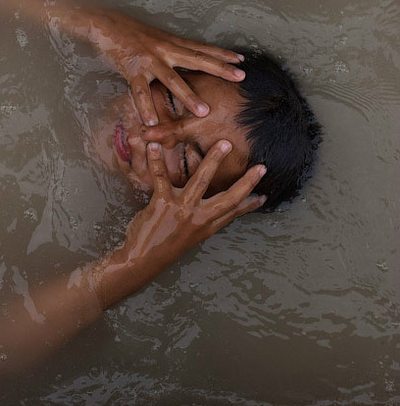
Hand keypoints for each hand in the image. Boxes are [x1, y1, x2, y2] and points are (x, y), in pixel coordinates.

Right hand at [73, 10, 245, 124]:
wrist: (104, 23)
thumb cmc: (126, 32)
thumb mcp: (153, 38)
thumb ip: (167, 48)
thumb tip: (180, 57)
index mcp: (170, 42)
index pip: (201, 48)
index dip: (221, 54)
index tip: (241, 60)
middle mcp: (164, 49)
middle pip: (197, 60)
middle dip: (219, 69)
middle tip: (240, 77)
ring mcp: (149, 60)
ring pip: (173, 80)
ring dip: (189, 96)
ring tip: (204, 111)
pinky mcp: (132, 69)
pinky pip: (140, 91)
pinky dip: (145, 106)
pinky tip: (151, 121)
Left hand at [126, 141, 265, 268]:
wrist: (141, 260)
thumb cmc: (162, 246)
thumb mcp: (188, 237)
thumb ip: (200, 222)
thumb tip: (209, 213)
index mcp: (205, 227)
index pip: (233, 213)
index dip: (249, 205)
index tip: (264, 195)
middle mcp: (198, 219)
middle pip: (227, 198)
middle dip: (246, 182)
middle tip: (260, 167)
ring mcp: (181, 210)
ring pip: (201, 181)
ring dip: (213, 160)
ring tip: (223, 144)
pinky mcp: (162, 204)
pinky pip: (161, 177)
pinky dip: (156, 161)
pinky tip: (154, 147)